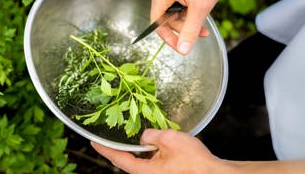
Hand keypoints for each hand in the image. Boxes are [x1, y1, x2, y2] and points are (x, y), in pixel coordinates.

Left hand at [91, 129, 233, 173]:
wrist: (212, 173)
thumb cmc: (193, 161)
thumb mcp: (168, 140)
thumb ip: (151, 135)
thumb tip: (144, 136)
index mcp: (144, 170)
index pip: (117, 158)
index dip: (104, 149)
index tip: (93, 142)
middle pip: (127, 160)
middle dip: (118, 147)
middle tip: (109, 135)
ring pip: (140, 160)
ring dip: (135, 148)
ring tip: (130, 134)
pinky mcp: (166, 172)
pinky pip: (151, 160)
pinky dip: (148, 150)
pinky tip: (152, 142)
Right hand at [151, 0, 227, 54]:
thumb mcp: (200, 8)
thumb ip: (190, 30)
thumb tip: (183, 50)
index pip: (157, 24)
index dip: (169, 38)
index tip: (182, 48)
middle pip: (167, 19)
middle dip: (185, 28)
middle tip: (201, 32)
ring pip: (175, 12)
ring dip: (189, 20)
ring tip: (205, 22)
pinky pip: (179, 3)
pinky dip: (190, 10)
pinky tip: (202, 9)